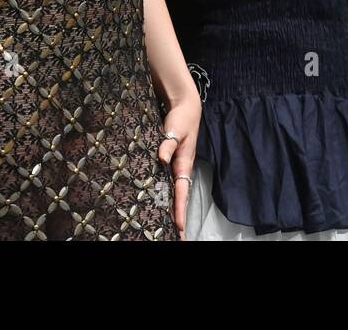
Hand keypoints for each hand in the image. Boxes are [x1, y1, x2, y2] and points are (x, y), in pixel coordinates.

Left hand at [158, 97, 200, 239]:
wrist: (185, 110)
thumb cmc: (180, 120)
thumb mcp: (174, 130)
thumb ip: (167, 144)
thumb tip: (162, 158)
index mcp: (184, 165)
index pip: (182, 192)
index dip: (180, 209)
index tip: (179, 226)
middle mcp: (181, 170)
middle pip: (181, 199)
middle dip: (180, 218)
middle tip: (178, 238)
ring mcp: (177, 168)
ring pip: (176, 194)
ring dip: (175, 211)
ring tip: (173, 231)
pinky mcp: (172, 164)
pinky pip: (171, 186)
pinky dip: (169, 199)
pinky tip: (163, 207)